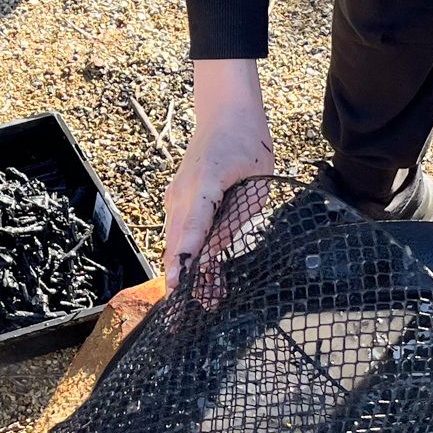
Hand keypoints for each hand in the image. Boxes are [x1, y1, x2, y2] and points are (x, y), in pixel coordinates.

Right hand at [162, 59, 274, 282]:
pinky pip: (182, 235)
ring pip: (177, 244)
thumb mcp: (255, 185)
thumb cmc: (248, 146)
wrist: (226, 114)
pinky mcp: (179, 202)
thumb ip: (234, 221)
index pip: (192, 228)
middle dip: (184, 281)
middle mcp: (182, 193)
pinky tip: (204, 282)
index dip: (186, 259)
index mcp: (204, 183)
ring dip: (189, 274)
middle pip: (178, 244)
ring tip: (207, 304)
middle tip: (186, 318)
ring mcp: (177, 197)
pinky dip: (190, 257)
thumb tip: (213, 254)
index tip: (180, 286)